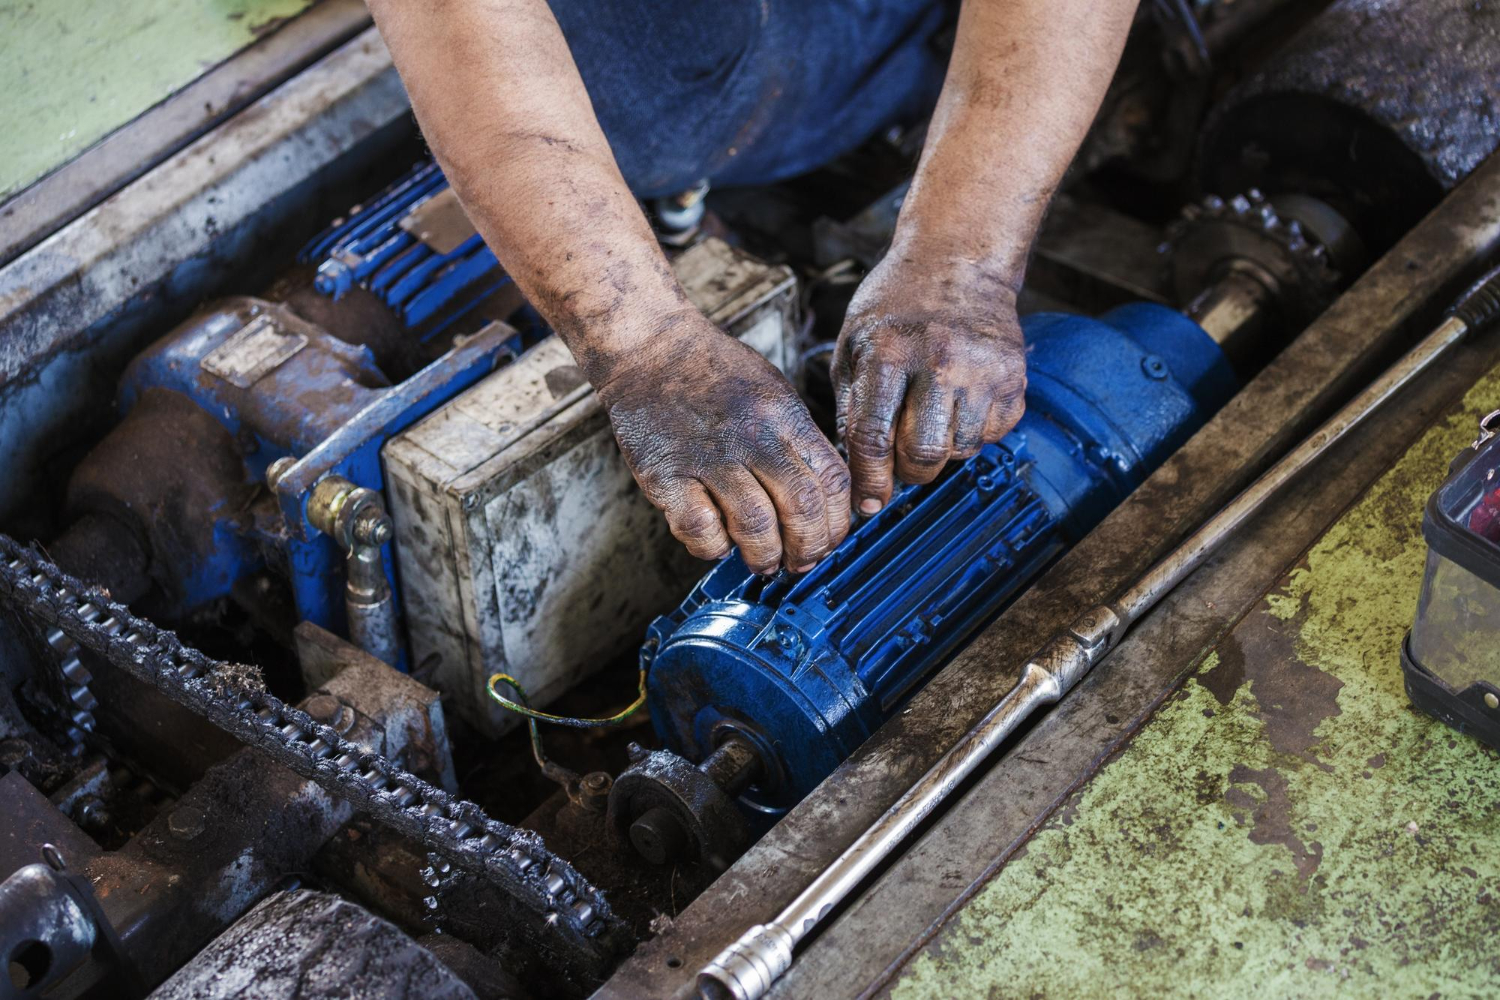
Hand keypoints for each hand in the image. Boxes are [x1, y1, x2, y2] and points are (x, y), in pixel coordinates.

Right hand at [596, 310, 850, 573]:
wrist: (650, 346)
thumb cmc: (714, 372)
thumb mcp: (773, 393)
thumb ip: (798, 441)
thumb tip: (823, 496)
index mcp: (784, 417)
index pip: (832, 480)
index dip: (838, 521)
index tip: (830, 539)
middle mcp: (752, 436)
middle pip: (801, 508)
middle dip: (808, 549)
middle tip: (799, 562)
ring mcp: (708, 457)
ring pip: (755, 526)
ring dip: (764, 556)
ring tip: (763, 562)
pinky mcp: (665, 475)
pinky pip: (699, 528)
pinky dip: (713, 548)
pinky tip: (716, 543)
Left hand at [834, 257, 1026, 511]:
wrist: (958, 260)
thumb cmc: (897, 304)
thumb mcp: (854, 344)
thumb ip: (851, 406)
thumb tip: (854, 468)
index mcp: (888, 353)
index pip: (873, 438)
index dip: (869, 481)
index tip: (867, 503)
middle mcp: (939, 361)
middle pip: (923, 453)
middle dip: (908, 471)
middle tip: (900, 461)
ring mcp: (982, 370)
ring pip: (961, 450)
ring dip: (942, 450)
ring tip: (931, 419)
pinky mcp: (1014, 377)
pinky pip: (992, 434)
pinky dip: (972, 433)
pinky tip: (959, 404)